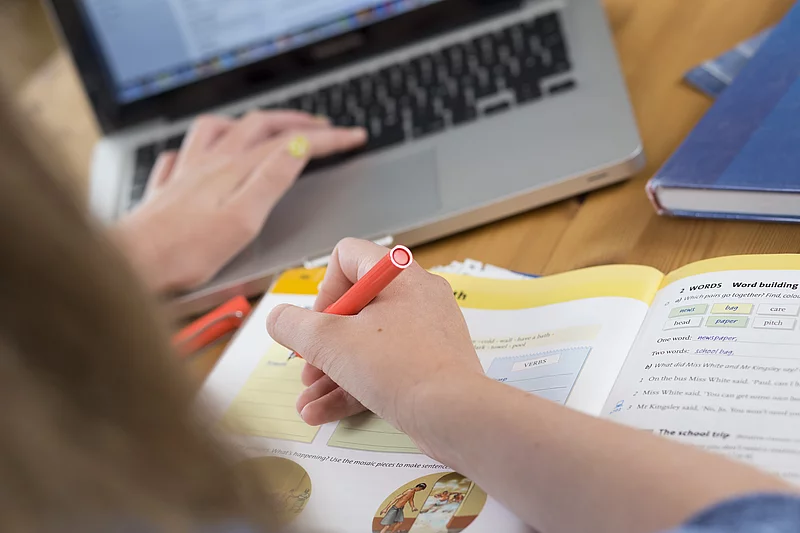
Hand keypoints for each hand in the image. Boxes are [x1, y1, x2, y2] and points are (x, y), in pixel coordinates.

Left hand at [113, 112, 366, 291]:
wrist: (134, 263)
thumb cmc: (185, 252)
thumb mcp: (242, 219)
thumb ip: (271, 179)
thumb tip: (298, 146)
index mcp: (235, 169)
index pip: (290, 142)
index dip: (327, 138)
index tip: (354, 137)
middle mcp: (211, 162)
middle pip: (259, 126)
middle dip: (296, 121)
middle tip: (323, 127)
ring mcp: (187, 171)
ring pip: (220, 129)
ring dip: (249, 122)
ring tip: (266, 126)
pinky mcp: (168, 188)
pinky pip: (184, 151)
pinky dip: (200, 144)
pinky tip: (201, 152)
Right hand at [266, 239, 485, 441]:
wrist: (456, 415)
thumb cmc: (398, 367)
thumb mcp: (331, 342)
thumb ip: (295, 326)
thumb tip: (278, 317)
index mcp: (398, 275)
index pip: (348, 256)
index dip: (323, 288)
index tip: (317, 323)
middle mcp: (416, 296)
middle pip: (354, 307)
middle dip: (321, 343)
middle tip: (307, 367)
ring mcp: (425, 332)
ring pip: (366, 344)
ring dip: (330, 372)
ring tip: (306, 402)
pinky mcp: (429, 365)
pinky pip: (384, 368)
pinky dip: (354, 386)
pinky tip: (322, 414)